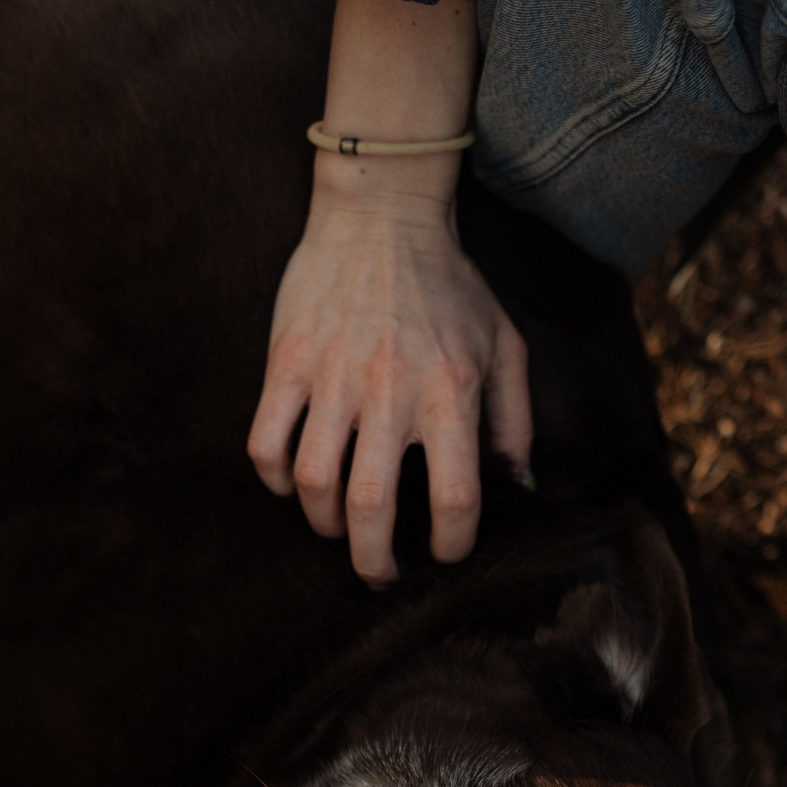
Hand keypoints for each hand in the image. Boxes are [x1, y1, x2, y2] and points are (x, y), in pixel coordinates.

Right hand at [248, 170, 532, 583]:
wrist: (382, 213)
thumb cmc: (449, 284)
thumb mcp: (504, 344)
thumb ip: (515, 421)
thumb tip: (519, 487)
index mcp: (450, 391)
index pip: (455, 497)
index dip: (451, 544)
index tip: (444, 552)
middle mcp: (391, 391)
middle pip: (372, 507)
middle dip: (374, 561)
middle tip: (379, 573)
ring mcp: (332, 377)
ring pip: (312, 483)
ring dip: (324, 522)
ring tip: (337, 527)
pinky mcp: (286, 362)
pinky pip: (266, 443)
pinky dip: (275, 478)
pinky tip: (292, 482)